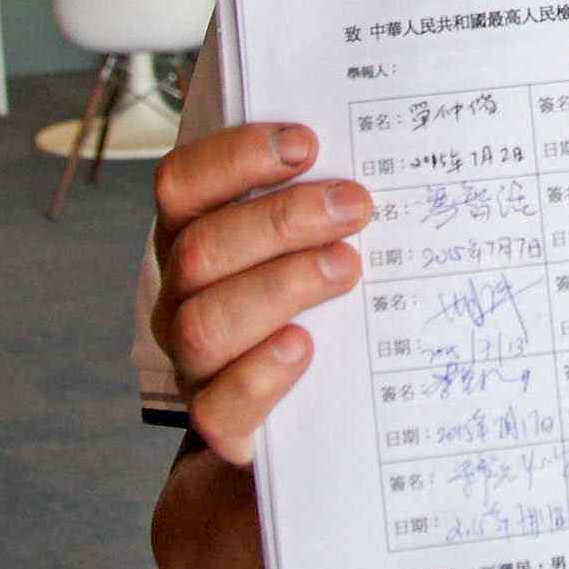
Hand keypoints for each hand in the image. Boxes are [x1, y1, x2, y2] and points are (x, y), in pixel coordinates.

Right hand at [151, 120, 367, 461]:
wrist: (304, 425)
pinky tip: (305, 347)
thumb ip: (327, 199)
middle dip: (280, 219)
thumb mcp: (318, 242)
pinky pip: (217, 405)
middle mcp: (181, 297)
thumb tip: (388, 143)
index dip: (235, 157)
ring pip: (204, 321)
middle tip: (356, 206)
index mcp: (194, 237)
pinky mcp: (218, 425)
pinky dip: (260, 372)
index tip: (306, 143)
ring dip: (281, 285)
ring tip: (348, 267)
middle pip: (200, 249)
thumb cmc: (320, 304)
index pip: (181, 184)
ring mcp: (194, 363)